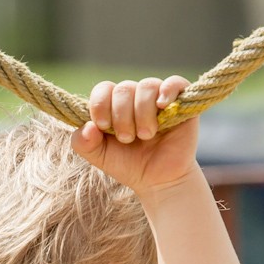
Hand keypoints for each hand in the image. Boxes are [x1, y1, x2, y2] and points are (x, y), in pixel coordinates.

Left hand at [71, 76, 198, 194]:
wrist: (159, 181)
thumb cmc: (129, 165)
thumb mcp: (99, 157)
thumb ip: (83, 143)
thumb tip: (87, 126)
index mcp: (114, 105)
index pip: (103, 89)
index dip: (100, 105)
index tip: (103, 126)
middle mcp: (135, 97)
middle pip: (123, 88)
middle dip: (122, 116)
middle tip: (127, 139)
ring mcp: (158, 98)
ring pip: (147, 86)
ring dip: (142, 113)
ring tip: (146, 135)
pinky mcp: (181, 102)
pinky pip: (175, 83)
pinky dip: (168, 90)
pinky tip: (162, 106)